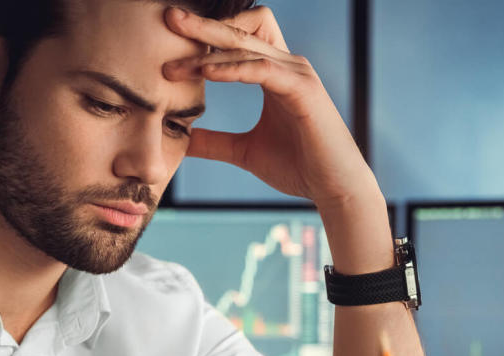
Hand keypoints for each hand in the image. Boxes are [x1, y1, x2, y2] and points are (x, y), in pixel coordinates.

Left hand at [162, 6, 378, 208]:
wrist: (335, 190)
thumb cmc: (300, 169)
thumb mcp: (245, 152)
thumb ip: (216, 142)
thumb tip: (182, 142)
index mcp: (274, 74)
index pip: (238, 36)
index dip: (207, 34)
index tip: (170, 41)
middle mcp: (287, 66)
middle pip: (240, 30)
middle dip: (202, 25)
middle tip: (168, 18)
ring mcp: (297, 74)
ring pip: (247, 46)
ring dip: (208, 51)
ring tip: (174, 65)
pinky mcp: (303, 90)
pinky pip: (262, 69)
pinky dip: (233, 68)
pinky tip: (207, 73)